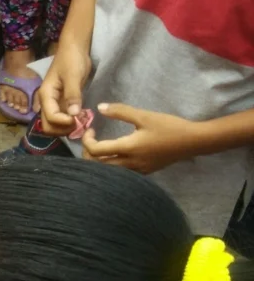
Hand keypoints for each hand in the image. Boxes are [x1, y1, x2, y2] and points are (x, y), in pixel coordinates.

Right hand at [37, 45, 92, 136]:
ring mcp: (54, 104)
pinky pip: (63, 119)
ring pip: (55, 125)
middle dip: (64, 130)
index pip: (51, 118)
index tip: (80, 118)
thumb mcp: (73, 76)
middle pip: (48, 126)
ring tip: (83, 121)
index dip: (65, 122)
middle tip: (81, 124)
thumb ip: (72, 96)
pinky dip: (72, 122)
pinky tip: (83, 117)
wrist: (74, 48)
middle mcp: (47, 103)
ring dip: (68, 128)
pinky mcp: (62, 103)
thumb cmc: (72, 59)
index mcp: (46, 95)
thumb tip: (73, 115)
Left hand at [81, 103, 202, 173]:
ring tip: (100, 146)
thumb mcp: (144, 116)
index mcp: (128, 148)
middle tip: (91, 140)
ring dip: (99, 161)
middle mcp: (130, 163)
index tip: (91, 129)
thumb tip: (100, 107)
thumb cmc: (169, 126)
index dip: (87, 140)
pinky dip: (111, 165)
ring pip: (108, 172)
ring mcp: (137, 170)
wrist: (193, 141)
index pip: (96, 151)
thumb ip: (120, 111)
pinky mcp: (144, 172)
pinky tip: (115, 153)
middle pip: (97, 166)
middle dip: (88, 153)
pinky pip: (120, 173)